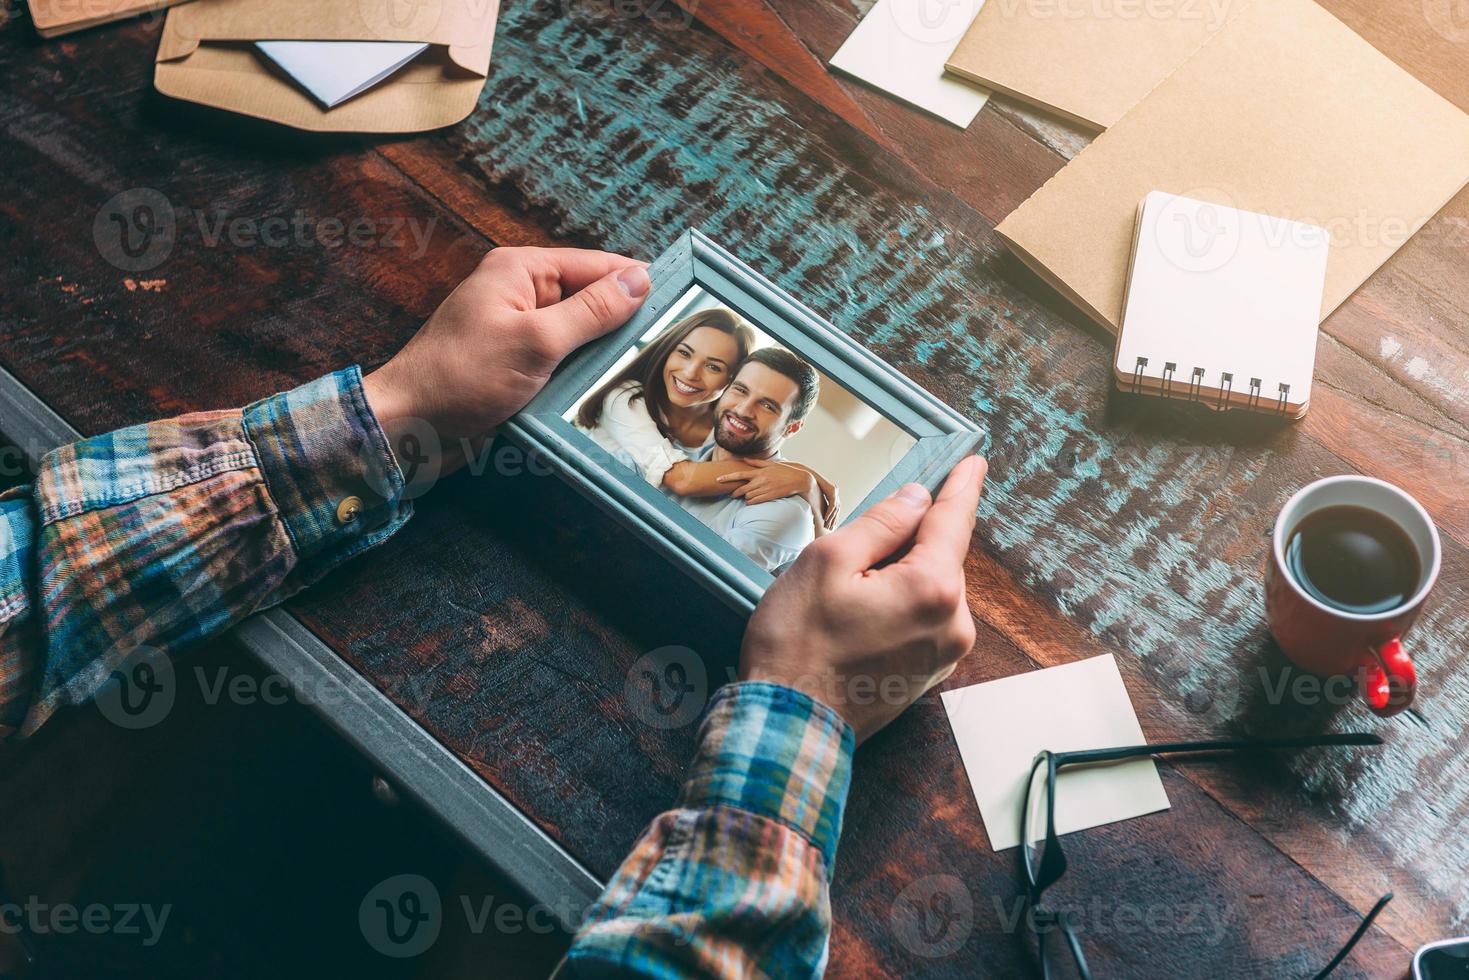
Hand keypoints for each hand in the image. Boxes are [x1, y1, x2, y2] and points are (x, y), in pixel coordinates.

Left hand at [363, 247, 649, 469]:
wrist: (408, 427)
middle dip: (623, 323)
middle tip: (667, 348)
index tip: (681, 302)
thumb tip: (640, 279)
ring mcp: (518, 331)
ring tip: (644, 374)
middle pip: (591, 299)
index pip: (596, 265)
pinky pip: (563, 363)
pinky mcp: (517, 366)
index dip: (636, 282)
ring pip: (581, 336)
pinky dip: (582, 377)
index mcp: (522, 271)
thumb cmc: (460, 377)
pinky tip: (606, 393)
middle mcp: (521, 295)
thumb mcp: (536, 340)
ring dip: (603, 356)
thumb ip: (591, 310)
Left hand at [716, 458, 816, 505]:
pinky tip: (751, 501)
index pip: (739, 475)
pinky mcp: (769, 497)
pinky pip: (755, 502)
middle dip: (734, 493)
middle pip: (741, 489)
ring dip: (745, 497)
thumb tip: (744, 459)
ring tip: (746, 497)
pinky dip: (751, 502)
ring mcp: (765, 489)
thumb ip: (756, 462)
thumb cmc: (784, 471)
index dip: (727, 478)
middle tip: (731, 494)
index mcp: (759, 472)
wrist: (798, 480)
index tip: (717, 479)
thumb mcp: (770, 464)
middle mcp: (760, 481)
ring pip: (748, 496)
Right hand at [739, 455, 986, 742]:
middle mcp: (953, 624)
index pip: (954, 520)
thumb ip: (881, 523)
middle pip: (938, 556)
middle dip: (904, 543)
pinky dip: (895, 606)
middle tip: (850, 556)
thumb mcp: (828, 561)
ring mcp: (943, 654)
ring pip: (927, 588)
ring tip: (841, 601)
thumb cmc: (798, 648)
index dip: (960, 486)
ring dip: (895, 578)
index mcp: (933, 589)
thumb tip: (916, 500)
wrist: (789, 727)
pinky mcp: (927, 674)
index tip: (973, 463)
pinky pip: (920, 619)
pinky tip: (854, 621)